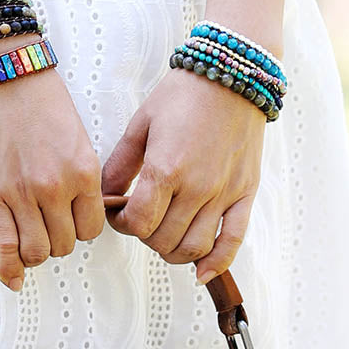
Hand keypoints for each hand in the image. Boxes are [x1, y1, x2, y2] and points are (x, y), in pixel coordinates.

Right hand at [0, 38, 105, 292]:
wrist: (3, 75)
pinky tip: (12, 278)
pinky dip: (9, 270)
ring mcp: (22, 194)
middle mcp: (56, 187)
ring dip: (34, 252)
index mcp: (84, 171)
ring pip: (37, 252)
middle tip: (46, 226)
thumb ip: (79, 179)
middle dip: (57, 241)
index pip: (91, 230)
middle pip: (64, 245)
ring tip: (27, 237)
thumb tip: (78, 217)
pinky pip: (5, 248)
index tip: (69, 222)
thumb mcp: (75, 140)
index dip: (79, 229)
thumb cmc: (41, 103)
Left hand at [100, 65, 265, 285]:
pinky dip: (217, 263)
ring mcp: (224, 193)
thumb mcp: (141, 124)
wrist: (233, 75)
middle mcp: (197, 186)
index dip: (122, 225)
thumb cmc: (184, 95)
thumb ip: (120, 165)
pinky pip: (234, 240)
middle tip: (140, 219)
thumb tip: (103, 197)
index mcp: (166, 168)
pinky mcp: (245, 193)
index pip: (138, 222)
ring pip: (194, 248)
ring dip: (172, 251)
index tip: (119, 214)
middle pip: (163, 239)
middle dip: (145, 235)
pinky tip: (200, 273)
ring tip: (163, 235)